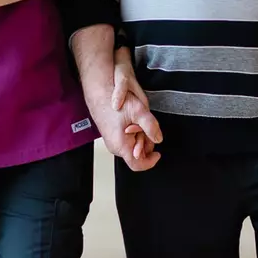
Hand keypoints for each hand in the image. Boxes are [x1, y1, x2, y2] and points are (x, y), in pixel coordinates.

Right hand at [96, 50, 161, 170]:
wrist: (98, 92)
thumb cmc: (113, 101)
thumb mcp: (139, 112)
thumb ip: (151, 127)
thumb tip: (158, 139)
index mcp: (121, 145)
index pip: (138, 165)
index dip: (151, 161)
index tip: (158, 154)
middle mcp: (115, 146)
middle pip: (137, 155)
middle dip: (146, 143)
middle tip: (145, 127)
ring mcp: (112, 142)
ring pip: (133, 146)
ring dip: (140, 136)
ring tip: (138, 121)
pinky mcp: (112, 136)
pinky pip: (127, 140)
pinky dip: (134, 133)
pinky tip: (133, 121)